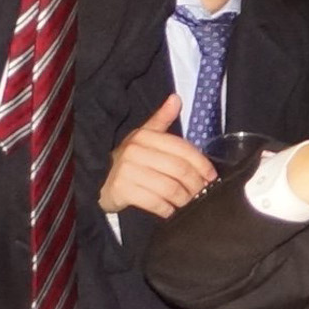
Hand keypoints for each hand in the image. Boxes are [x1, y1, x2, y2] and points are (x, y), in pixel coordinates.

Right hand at [101, 93, 218, 219]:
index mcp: (145, 136)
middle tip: (201, 192)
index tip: (211, 176)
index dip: (202, 164)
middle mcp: (136, 151)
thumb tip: (176, 98)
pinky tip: (170, 210)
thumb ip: (162, 119)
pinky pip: (154, 202)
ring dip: (183, 199)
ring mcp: (127, 171)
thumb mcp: (144, 136)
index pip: (183, 149)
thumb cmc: (128, 158)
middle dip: (195, 184)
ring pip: (169, 188)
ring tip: (187, 202)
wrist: (97, 179)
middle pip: (179, 170)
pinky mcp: (122, 190)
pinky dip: (167, 209)